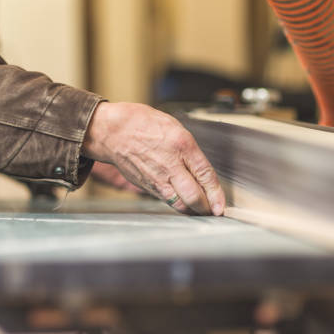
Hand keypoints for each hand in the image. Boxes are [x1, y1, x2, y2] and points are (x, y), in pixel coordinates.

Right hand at [82, 102, 224, 214]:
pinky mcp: (147, 185)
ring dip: (192, 210)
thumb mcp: (173, 127)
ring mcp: (157, 177)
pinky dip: (177, 204)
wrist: (113, 132)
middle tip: (213, 211)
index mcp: (182, 144)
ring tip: (200, 210)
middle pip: (194, 196)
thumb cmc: (141, 123)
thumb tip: (200, 169)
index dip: (216, 194)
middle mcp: (171, 164)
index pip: (206, 175)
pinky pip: (166, 200)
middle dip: (206, 208)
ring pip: (180, 204)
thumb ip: (188, 149)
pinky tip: (182, 203)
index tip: (221, 206)